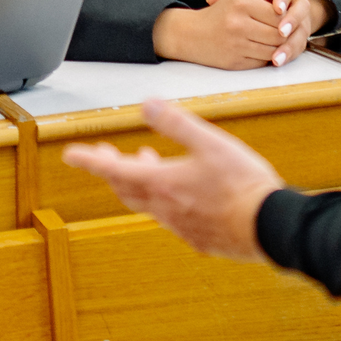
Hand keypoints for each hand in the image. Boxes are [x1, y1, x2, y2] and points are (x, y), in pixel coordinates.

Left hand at [62, 96, 283, 262]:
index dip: (90, 160)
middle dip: (112, 169)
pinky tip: (181, 189)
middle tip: (105, 155)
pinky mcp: (197, 236)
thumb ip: (177, 123)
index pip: (115, 170)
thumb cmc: (243, 185)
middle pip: (126, 188)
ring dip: (139, 181)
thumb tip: (148, 104)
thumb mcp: (210, 142)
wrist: (268, 227)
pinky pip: (169, 215)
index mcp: (162, 183)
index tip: (71, 155)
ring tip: (147, 162)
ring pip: (147, 202)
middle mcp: (165, 208)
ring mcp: (180, 225)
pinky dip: (162, 196)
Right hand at [152, 0, 297, 69]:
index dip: (286, 17)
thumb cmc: (219, 13)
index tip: (286, 17)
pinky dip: (266, 57)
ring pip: (273, 50)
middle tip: (286, 31)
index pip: (278, 14)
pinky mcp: (235, 63)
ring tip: (275, 40)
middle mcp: (238, 25)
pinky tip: (263, 49)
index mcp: (241, 4)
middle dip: (285, 34)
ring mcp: (236, 45)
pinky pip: (261, 62)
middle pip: (278, 34)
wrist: (191, 35)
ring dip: (278, 48)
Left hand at [259, 0, 332, 66]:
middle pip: (300, 11)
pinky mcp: (300, 39)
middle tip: (281, 31)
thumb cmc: (255, 7)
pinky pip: (299, 47)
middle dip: (291, 21)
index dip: (282, 0)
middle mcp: (296, 7)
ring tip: (277, 55)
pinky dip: (289, 55)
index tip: (277, 8)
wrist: (272, 18)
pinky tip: (279, 61)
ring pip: (301, 33)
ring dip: (290, 44)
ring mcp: (300, 24)